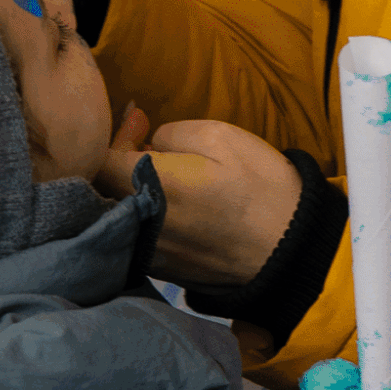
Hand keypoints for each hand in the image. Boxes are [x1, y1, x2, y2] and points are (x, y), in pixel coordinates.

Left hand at [96, 116, 303, 288]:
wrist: (291, 250)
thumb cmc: (259, 188)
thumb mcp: (222, 137)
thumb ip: (172, 132)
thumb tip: (149, 144)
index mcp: (149, 185)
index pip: (99, 157)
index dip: (114, 134)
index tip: (141, 120)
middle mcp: (137, 222)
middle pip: (101, 188)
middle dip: (118, 160)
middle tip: (148, 142)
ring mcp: (147, 250)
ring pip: (118, 213)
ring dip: (130, 188)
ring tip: (160, 171)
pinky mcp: (161, 269)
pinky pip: (137, 234)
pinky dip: (144, 213)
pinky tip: (172, 202)